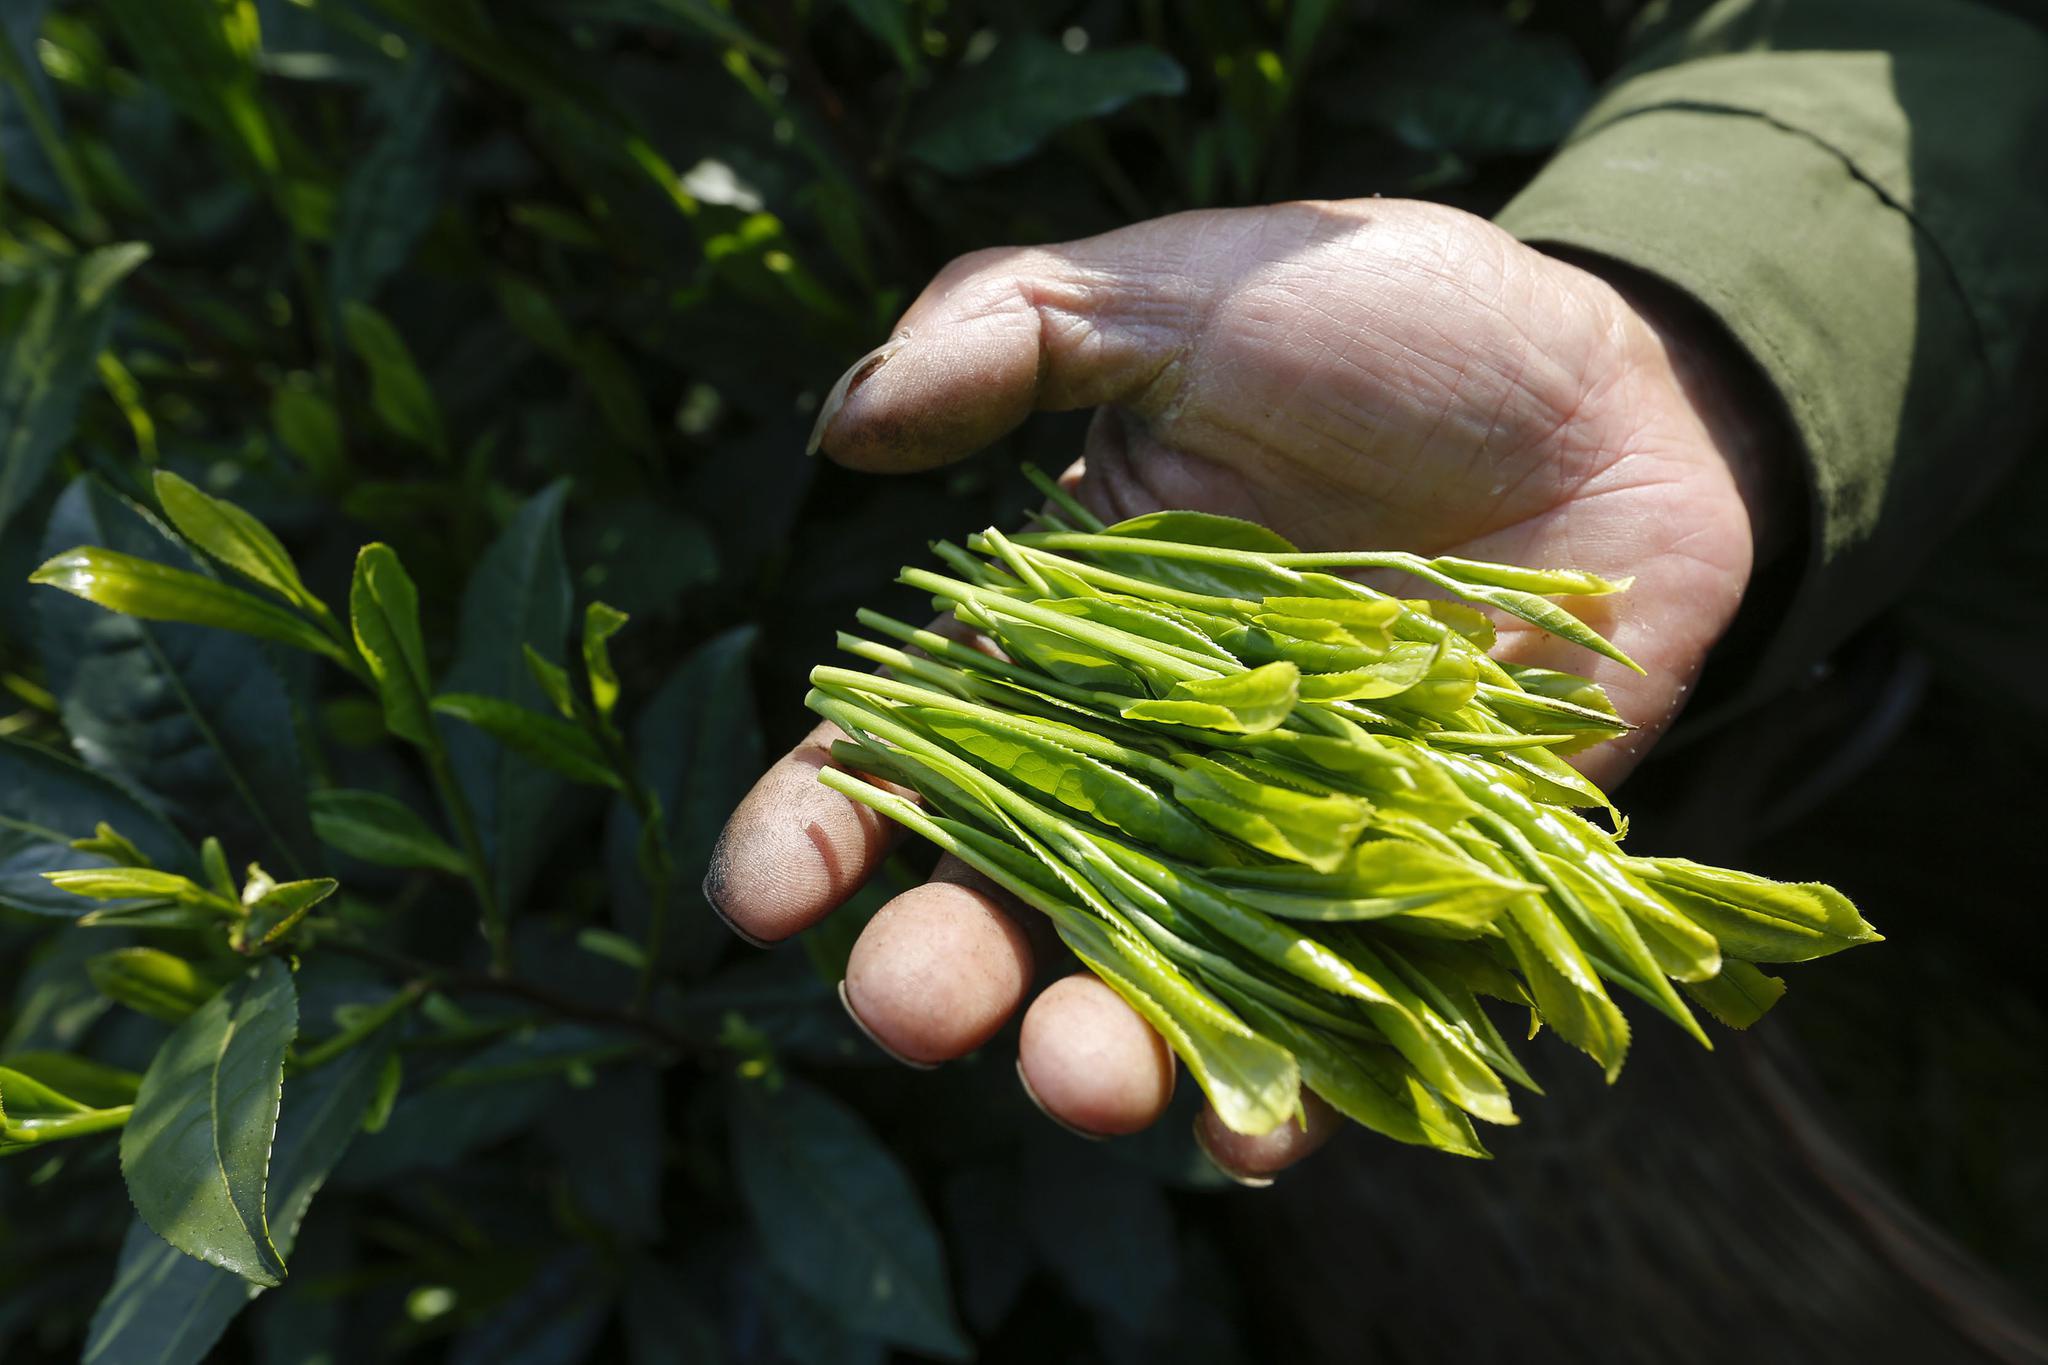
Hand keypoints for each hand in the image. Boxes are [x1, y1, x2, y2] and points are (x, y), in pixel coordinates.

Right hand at [706, 200, 1786, 1178]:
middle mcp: (1144, 769)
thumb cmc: (1382, 324)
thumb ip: (1007, 332)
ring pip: (1156, 988)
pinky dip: (1302, 1094)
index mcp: (1055, 645)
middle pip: (1008, 901)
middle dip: (944, 969)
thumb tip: (843, 425)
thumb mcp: (1180, 291)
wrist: (1619, 392)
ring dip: (1100, 1051)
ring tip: (1079, 1080)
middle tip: (913, 1008)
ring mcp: (1276, 846)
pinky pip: (1342, 1023)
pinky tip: (1258, 1140)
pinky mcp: (1412, 895)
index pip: (902, 757)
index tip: (767, 892)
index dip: (822, 827)